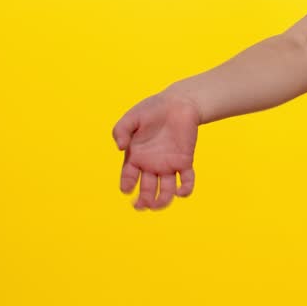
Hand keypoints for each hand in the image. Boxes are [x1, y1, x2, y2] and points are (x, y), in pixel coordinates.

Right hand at [112, 92, 200, 209]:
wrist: (178, 102)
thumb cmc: (152, 109)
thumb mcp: (132, 117)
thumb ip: (121, 130)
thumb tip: (120, 147)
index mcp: (135, 157)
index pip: (128, 178)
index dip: (126, 186)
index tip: (126, 188)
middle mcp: (151, 165)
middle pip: (146, 190)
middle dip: (143, 201)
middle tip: (141, 204)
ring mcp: (168, 164)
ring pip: (165, 191)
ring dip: (161, 202)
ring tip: (157, 204)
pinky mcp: (185, 161)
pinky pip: (186, 180)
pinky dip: (185, 189)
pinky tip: (179, 191)